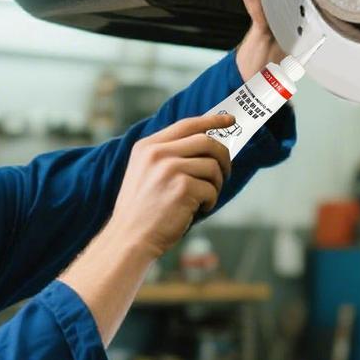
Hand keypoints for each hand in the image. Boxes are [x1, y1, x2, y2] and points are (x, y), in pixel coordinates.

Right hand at [106, 113, 233, 258]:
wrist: (129, 238)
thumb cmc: (141, 211)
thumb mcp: (144, 172)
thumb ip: (168, 155)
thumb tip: (207, 145)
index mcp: (147, 146)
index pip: (187, 124)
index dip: (212, 120)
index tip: (230, 120)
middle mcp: (158, 153)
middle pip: (207, 142)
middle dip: (223, 157)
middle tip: (226, 172)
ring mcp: (170, 169)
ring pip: (213, 167)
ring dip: (215, 185)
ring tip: (202, 199)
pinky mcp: (182, 188)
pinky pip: (211, 189)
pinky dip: (210, 202)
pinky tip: (196, 210)